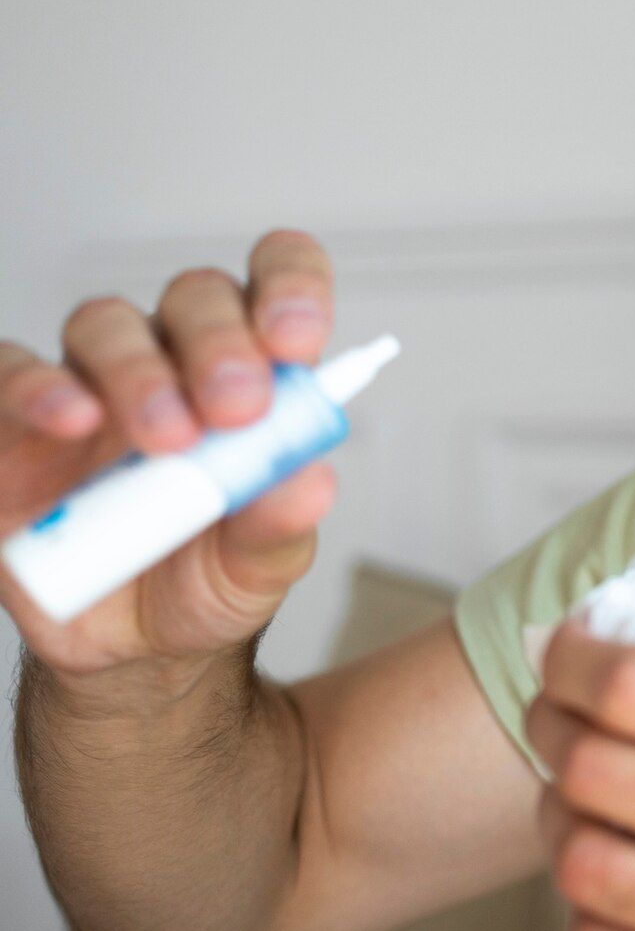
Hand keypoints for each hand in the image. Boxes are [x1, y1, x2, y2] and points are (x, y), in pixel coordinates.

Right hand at [0, 228, 338, 681]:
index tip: (297, 340)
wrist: (130, 649)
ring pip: (106, 323)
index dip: (291, 287)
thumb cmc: (208, 578)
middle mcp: (173, 359)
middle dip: (221, 342)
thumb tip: (308, 482)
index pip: (277, 281)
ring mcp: (92, 385)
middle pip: (195, 297)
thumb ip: (282, 521)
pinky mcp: (15, 423)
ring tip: (167, 438)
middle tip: (238, 408)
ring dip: (140, 370)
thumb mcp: (261, 565)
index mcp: (254, 372)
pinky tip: (73, 419)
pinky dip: (40, 388)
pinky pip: (13, 373)